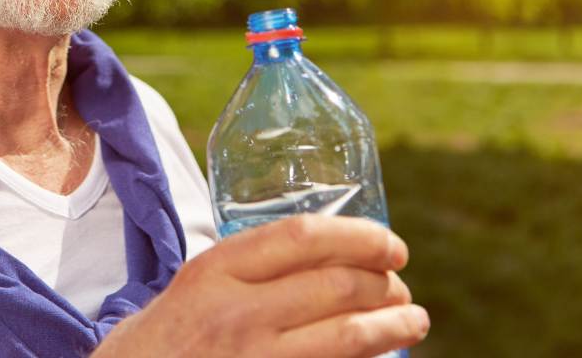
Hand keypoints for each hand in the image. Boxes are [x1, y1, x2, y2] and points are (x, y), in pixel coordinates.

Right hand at [94, 215, 428, 357]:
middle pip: (337, 285)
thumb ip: (249, 266)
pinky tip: (383, 355)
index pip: (305, 237)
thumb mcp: (197, 283)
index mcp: (217, 269)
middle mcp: (238, 312)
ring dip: (393, 325)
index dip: (361, 236)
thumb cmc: (168, 336)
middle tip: (400, 283)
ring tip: (413, 319)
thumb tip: (327, 250)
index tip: (389, 243)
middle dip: (385, 282)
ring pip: (348, 336)